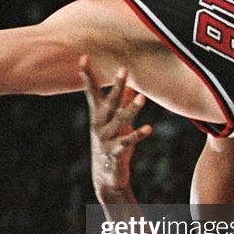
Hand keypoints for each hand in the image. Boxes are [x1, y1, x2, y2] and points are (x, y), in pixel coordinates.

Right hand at [79, 56, 151, 197]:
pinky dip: (138, 135)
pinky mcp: (115, 153)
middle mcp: (99, 124)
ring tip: (142, 98)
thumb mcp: (116, 121)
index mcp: (98, 114)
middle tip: (124, 68)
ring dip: (131, 109)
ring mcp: (106, 139)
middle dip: (117, 85)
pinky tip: (149, 129)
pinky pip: (127, 142)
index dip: (88, 75)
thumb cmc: (112, 143)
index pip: (92, 91)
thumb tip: (130, 83)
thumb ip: (121, 102)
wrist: (105, 176)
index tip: (84, 57)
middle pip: (109, 101)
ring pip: (120, 121)